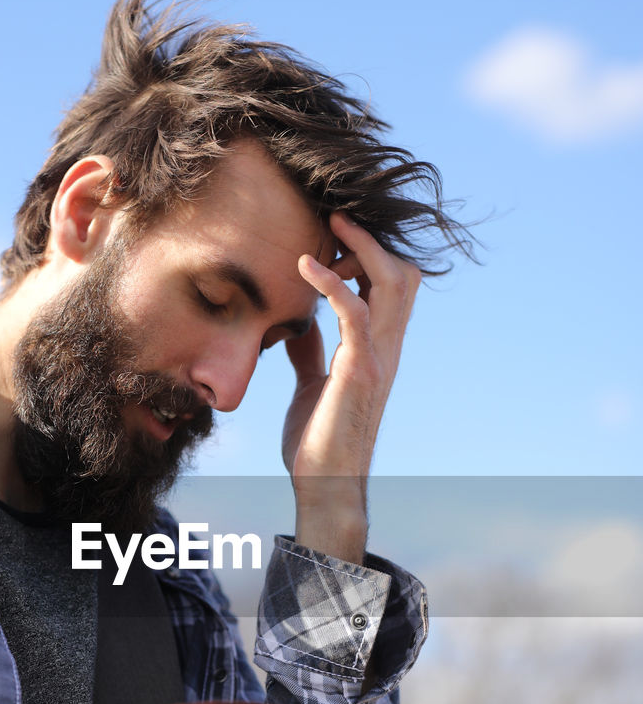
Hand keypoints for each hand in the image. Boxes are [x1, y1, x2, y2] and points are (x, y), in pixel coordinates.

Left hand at [282, 211, 420, 562]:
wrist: (323, 484)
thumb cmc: (317, 439)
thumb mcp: (311, 383)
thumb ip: (311, 351)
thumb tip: (298, 322)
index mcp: (377, 349)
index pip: (390, 286)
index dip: (369, 254)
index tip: (332, 235)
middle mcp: (387, 348)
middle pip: (404, 274)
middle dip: (374, 240)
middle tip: (335, 218)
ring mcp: (378, 358)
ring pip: (393, 283)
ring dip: (362, 248)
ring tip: (329, 225)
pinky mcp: (360, 371)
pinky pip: (356, 313)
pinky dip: (332, 282)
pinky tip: (304, 266)